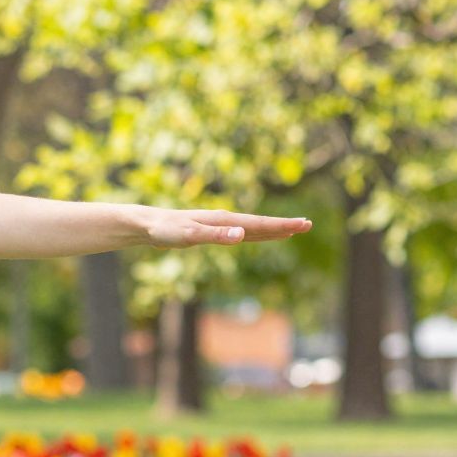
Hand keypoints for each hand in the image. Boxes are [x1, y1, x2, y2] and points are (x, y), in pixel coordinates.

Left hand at [139, 207, 310, 248]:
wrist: (148, 225)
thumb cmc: (167, 231)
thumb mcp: (191, 236)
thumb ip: (216, 237)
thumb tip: (242, 235)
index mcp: (224, 221)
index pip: (260, 224)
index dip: (283, 226)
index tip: (304, 225)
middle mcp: (225, 220)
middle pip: (261, 224)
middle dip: (284, 226)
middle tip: (308, 225)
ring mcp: (220, 224)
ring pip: (252, 227)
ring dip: (272, 229)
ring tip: (292, 229)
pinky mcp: (212, 230)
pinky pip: (240, 232)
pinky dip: (254, 233)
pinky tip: (258, 235)